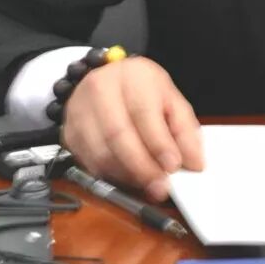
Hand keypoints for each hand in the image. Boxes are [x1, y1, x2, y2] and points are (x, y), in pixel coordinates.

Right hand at [61, 56, 203, 202]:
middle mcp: (101, 90)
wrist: (108, 79)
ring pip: (100, 153)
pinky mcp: (69, 132)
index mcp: (132, 76)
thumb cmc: (143, 90)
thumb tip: (195, 163)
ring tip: (147, 185)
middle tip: (161, 187)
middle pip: (117, 135)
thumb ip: (184, 130)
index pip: (143, 112)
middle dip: (142, 167)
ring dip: (127, 176)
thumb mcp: (170, 99)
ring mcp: (80, 111)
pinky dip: (110, 176)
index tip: (173, 166)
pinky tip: (127, 178)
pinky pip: (88, 163)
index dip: (158, 143)